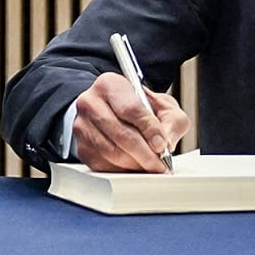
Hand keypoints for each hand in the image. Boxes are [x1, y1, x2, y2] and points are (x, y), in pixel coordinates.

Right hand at [72, 72, 189, 172]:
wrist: (114, 112)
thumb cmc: (138, 108)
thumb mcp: (162, 105)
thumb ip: (172, 120)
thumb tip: (167, 142)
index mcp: (110, 84)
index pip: (131, 108)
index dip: (149, 129)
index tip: (162, 144)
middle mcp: (90, 103)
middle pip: (120, 133)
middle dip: (145, 153)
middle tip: (160, 163)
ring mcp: (82, 126)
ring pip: (112, 152)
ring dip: (136, 164)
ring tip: (152, 166)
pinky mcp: (83, 148)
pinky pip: (104, 165)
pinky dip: (124, 170)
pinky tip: (137, 167)